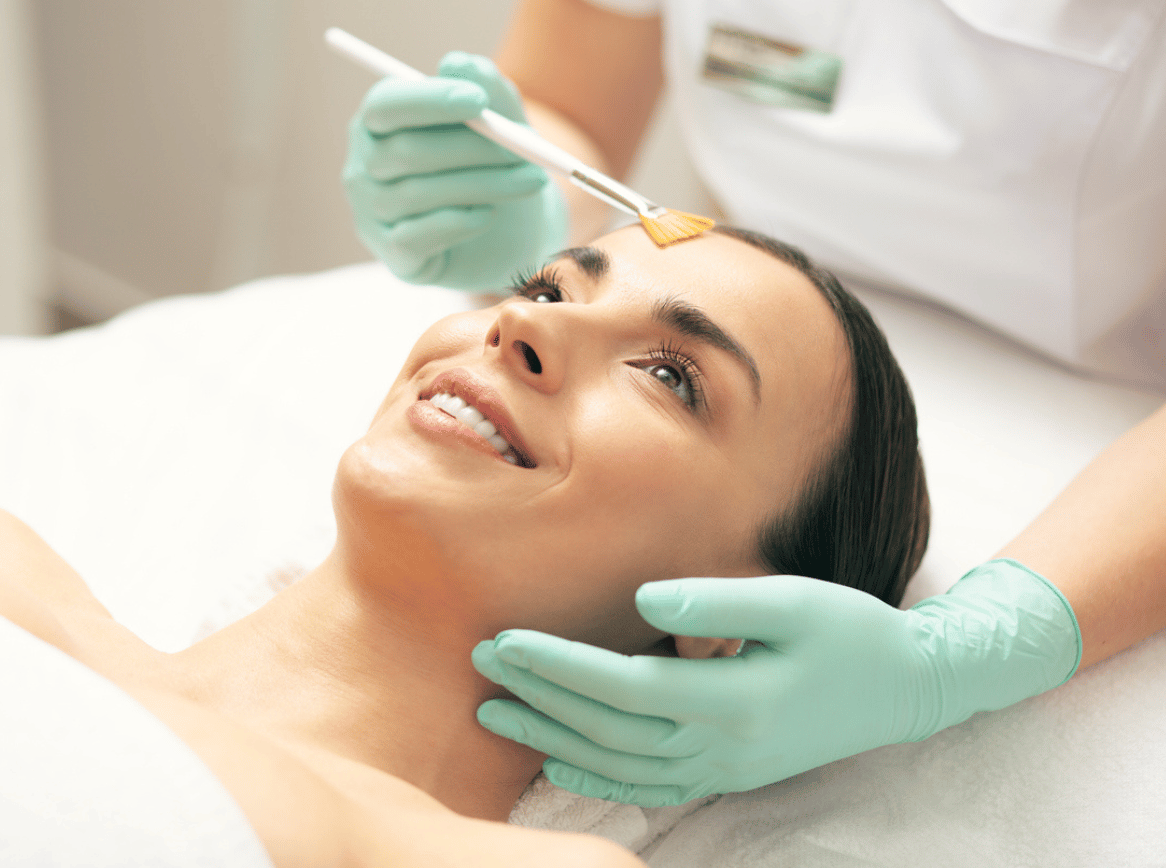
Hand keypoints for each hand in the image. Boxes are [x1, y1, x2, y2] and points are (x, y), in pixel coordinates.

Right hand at [342, 51, 567, 290]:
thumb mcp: (504, 123)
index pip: (386, 105)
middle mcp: (364, 166)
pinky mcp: (395, 256)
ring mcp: (373, 214)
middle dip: (472, 147)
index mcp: (379, 122)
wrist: (510, 232)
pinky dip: (459, 222)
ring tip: (531, 180)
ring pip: (419, 194)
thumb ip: (489, 90)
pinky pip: (419, 236)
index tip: (478, 101)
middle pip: (406, 152)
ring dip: (484, 185)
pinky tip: (488, 214)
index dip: (428, 101)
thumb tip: (459, 63)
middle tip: (525, 147)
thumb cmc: (495, 165)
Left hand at [472, 559, 1080, 806]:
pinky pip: (650, 788)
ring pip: (620, 763)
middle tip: (481, 664)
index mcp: (735, 700)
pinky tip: (559, 765)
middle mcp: (722, 746)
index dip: (559, 667)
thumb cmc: (851, 632)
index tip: (505, 641)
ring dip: (553, 738)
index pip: (623, 688)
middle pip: (609, 728)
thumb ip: (716, 601)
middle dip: (539, 696)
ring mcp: (725, 769)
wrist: (905, 688)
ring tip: (496, 713)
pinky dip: (598, 779)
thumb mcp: (793, 600)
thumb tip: (643, 599)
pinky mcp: (728, 773)